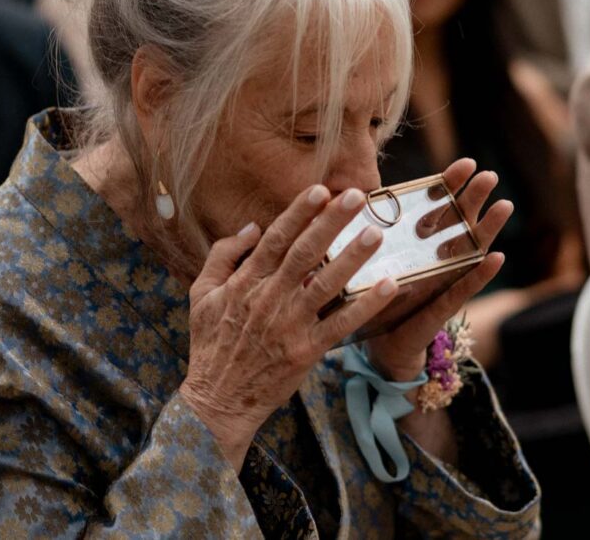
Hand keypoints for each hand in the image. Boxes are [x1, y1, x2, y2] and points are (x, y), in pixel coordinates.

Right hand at [180, 185, 400, 470]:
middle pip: (304, 253)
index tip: (320, 190)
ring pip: (326, 285)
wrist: (218, 400)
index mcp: (244, 282)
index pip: (275, 239)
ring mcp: (289, 326)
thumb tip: (252, 226)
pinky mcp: (306, 351)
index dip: (298, 213)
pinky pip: (342, 324)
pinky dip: (366, 305)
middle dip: (330, 223)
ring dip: (352, 258)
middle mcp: (268, 299)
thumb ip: (223, 255)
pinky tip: (389, 286)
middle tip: (355, 196)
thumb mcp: (200, 295)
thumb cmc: (209, 344)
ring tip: (375, 234)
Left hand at [365, 159, 512, 382]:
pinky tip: (496, 258)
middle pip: (458, 223)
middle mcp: (434, 259)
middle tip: (490, 176)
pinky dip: (478, 275)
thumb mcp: (364, 261)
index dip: (451, 186)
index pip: (436, 207)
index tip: (465, 163)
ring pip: (468, 252)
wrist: (375, 346)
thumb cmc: (371, 298)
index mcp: (416, 243)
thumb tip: (336, 197)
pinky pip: (461, 290)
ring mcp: (440, 283)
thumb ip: (358, 234)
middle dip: (474, 199)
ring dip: (486, 230)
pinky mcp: (437, 309)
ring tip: (504, 207)